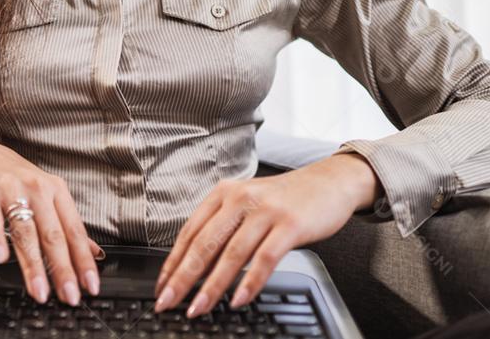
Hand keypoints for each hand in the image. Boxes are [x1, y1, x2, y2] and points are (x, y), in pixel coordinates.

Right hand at [0, 135, 103, 305]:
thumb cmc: (12, 177)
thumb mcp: (45, 194)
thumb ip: (67, 224)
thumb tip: (94, 252)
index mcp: (56, 191)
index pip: (75, 231)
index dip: (84, 260)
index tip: (91, 286)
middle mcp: (37, 189)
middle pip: (53, 234)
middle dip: (63, 269)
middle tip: (69, 296)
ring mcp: (11, 189)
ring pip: (26, 231)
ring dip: (33, 264)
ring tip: (39, 290)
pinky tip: (0, 257)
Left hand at [153, 153, 380, 316]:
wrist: (328, 182)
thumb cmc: (285, 199)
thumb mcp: (247, 205)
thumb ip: (224, 229)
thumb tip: (196, 267)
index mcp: (224, 193)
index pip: (190, 231)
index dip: (173, 262)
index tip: (161, 286)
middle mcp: (240, 198)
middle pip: (204, 243)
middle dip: (183, 277)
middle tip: (168, 301)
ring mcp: (265, 211)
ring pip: (231, 254)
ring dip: (212, 286)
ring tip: (198, 307)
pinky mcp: (289, 224)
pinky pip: (264, 258)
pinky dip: (249, 282)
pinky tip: (238, 300)